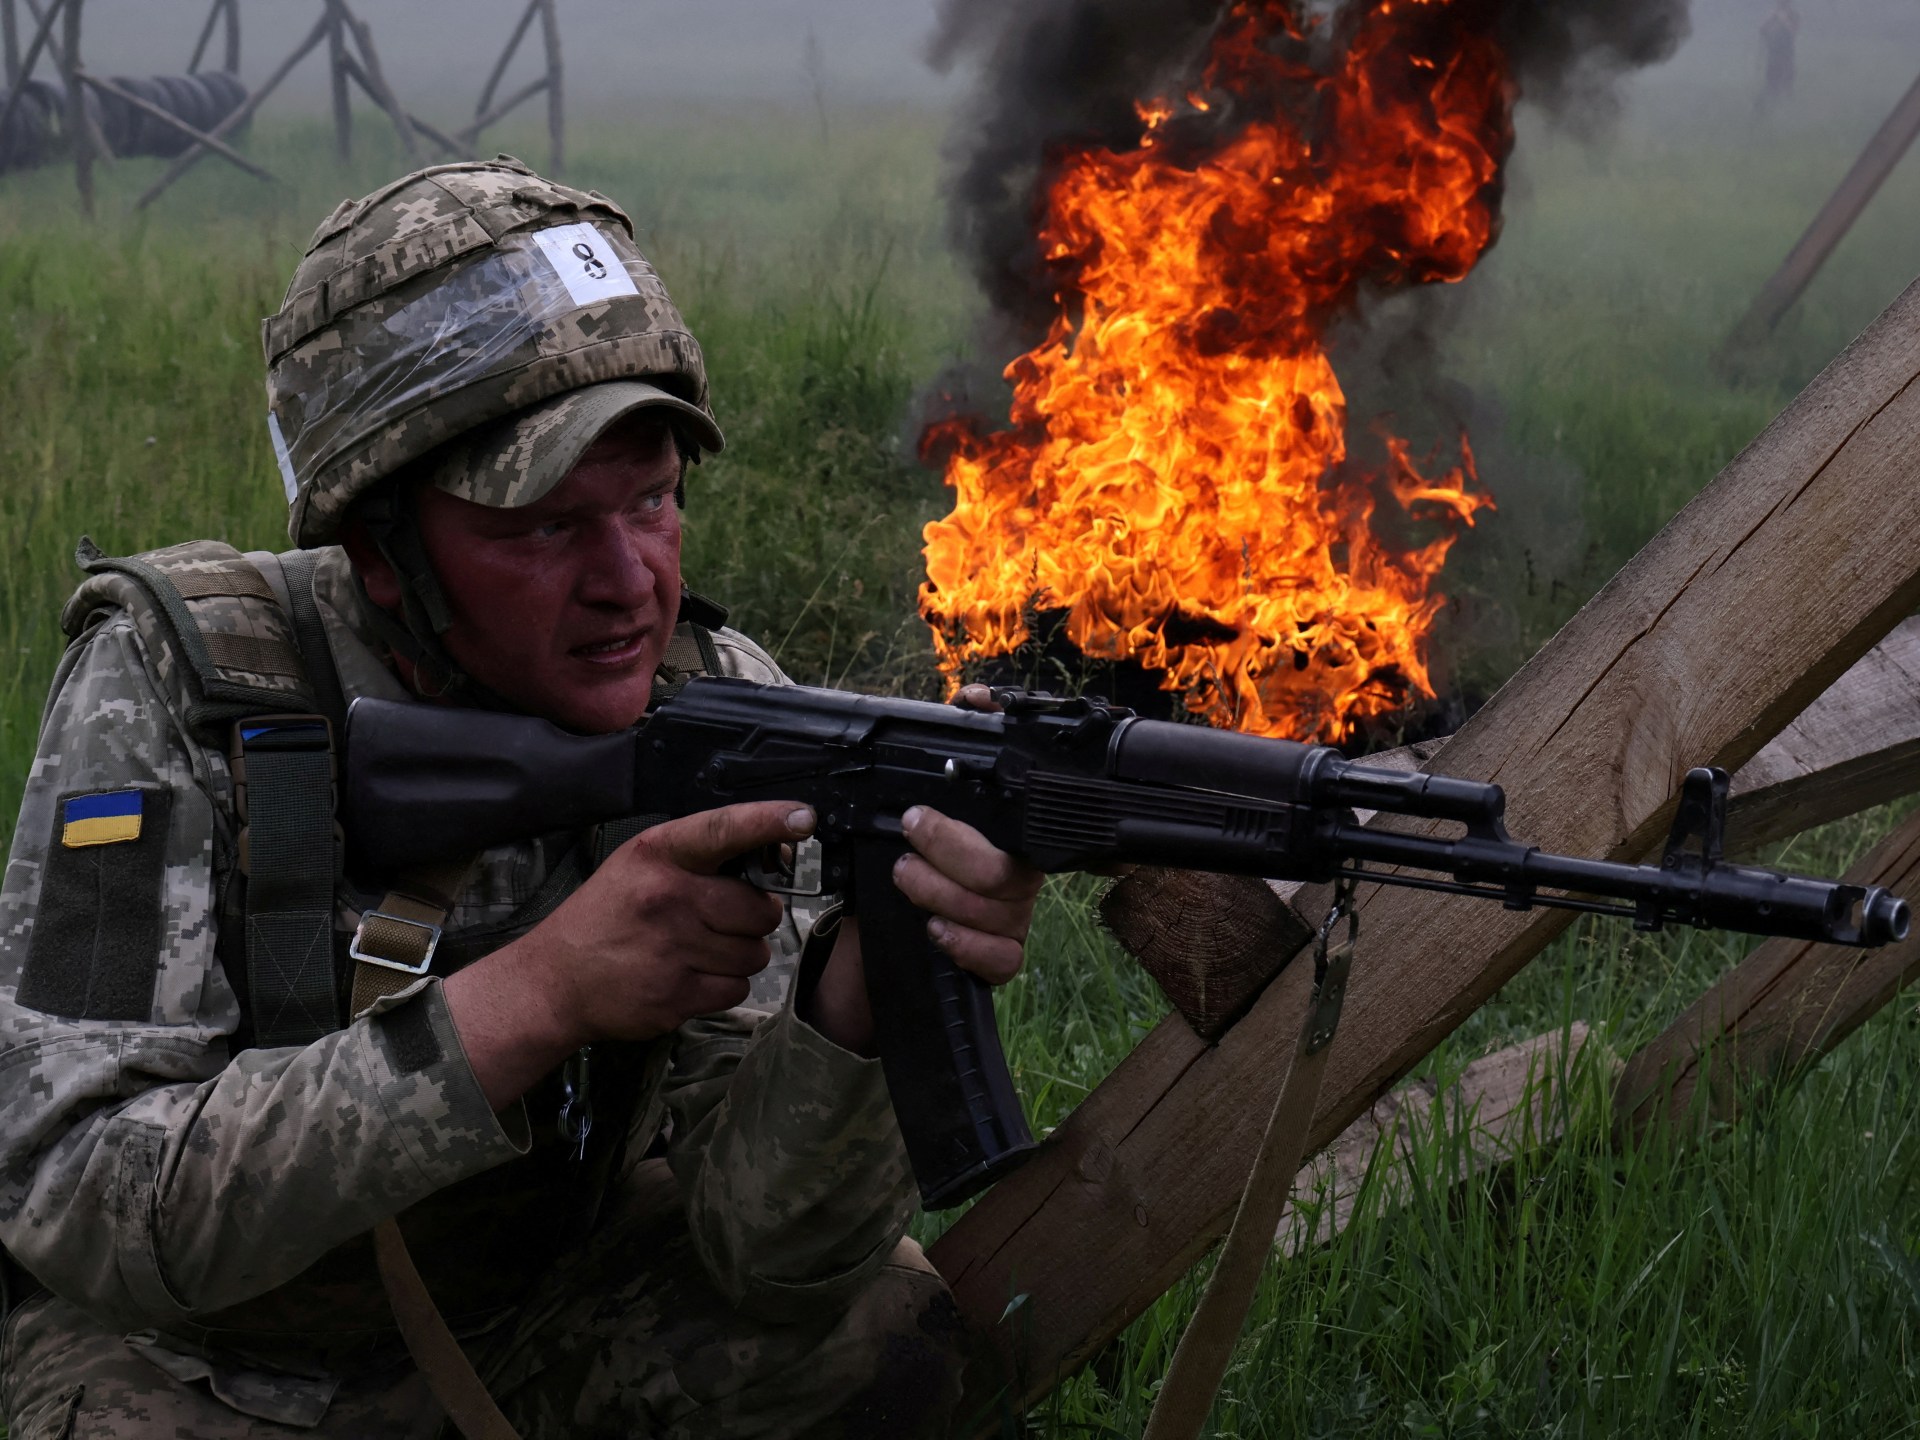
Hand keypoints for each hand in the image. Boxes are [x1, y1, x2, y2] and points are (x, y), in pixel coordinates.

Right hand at [447, 800, 811, 1108]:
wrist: (554, 981)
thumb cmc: (605, 917)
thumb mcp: (640, 866)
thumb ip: (701, 857)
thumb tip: (776, 852)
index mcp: (658, 856)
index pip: (722, 830)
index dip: (767, 821)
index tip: (802, 817)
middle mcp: (668, 898)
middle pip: (758, 908)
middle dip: (753, 918)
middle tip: (724, 920)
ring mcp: (673, 949)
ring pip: (754, 954)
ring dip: (739, 955)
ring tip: (700, 949)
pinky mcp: (677, 995)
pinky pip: (737, 989)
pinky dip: (723, 986)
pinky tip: (691, 975)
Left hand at [899, 683, 1043, 981]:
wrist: (887, 916)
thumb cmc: (915, 849)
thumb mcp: (921, 797)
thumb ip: (948, 745)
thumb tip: (975, 698)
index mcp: (1009, 832)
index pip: (1022, 822)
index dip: (982, 819)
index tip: (920, 813)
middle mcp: (1018, 875)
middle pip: (1008, 872)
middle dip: (951, 851)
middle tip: (908, 832)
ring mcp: (1012, 918)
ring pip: (1000, 914)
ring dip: (942, 895)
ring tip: (902, 876)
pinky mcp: (998, 958)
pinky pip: (1002, 960)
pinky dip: (968, 946)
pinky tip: (935, 931)